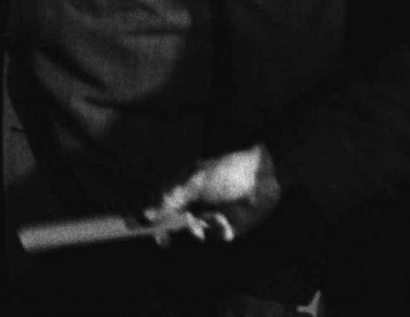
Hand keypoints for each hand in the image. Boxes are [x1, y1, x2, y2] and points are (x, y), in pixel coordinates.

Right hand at [147, 145, 282, 243]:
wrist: (262, 175)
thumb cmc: (226, 172)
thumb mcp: (194, 184)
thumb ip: (170, 201)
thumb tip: (146, 216)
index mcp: (180, 190)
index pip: (160, 208)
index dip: (156, 222)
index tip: (157, 235)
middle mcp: (193, 203)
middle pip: (176, 223)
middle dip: (181, 228)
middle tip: (185, 231)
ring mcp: (210, 215)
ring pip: (196, 232)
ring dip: (204, 227)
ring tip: (217, 218)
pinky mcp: (228, 226)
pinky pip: (217, 237)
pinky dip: (220, 233)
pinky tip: (227, 225)